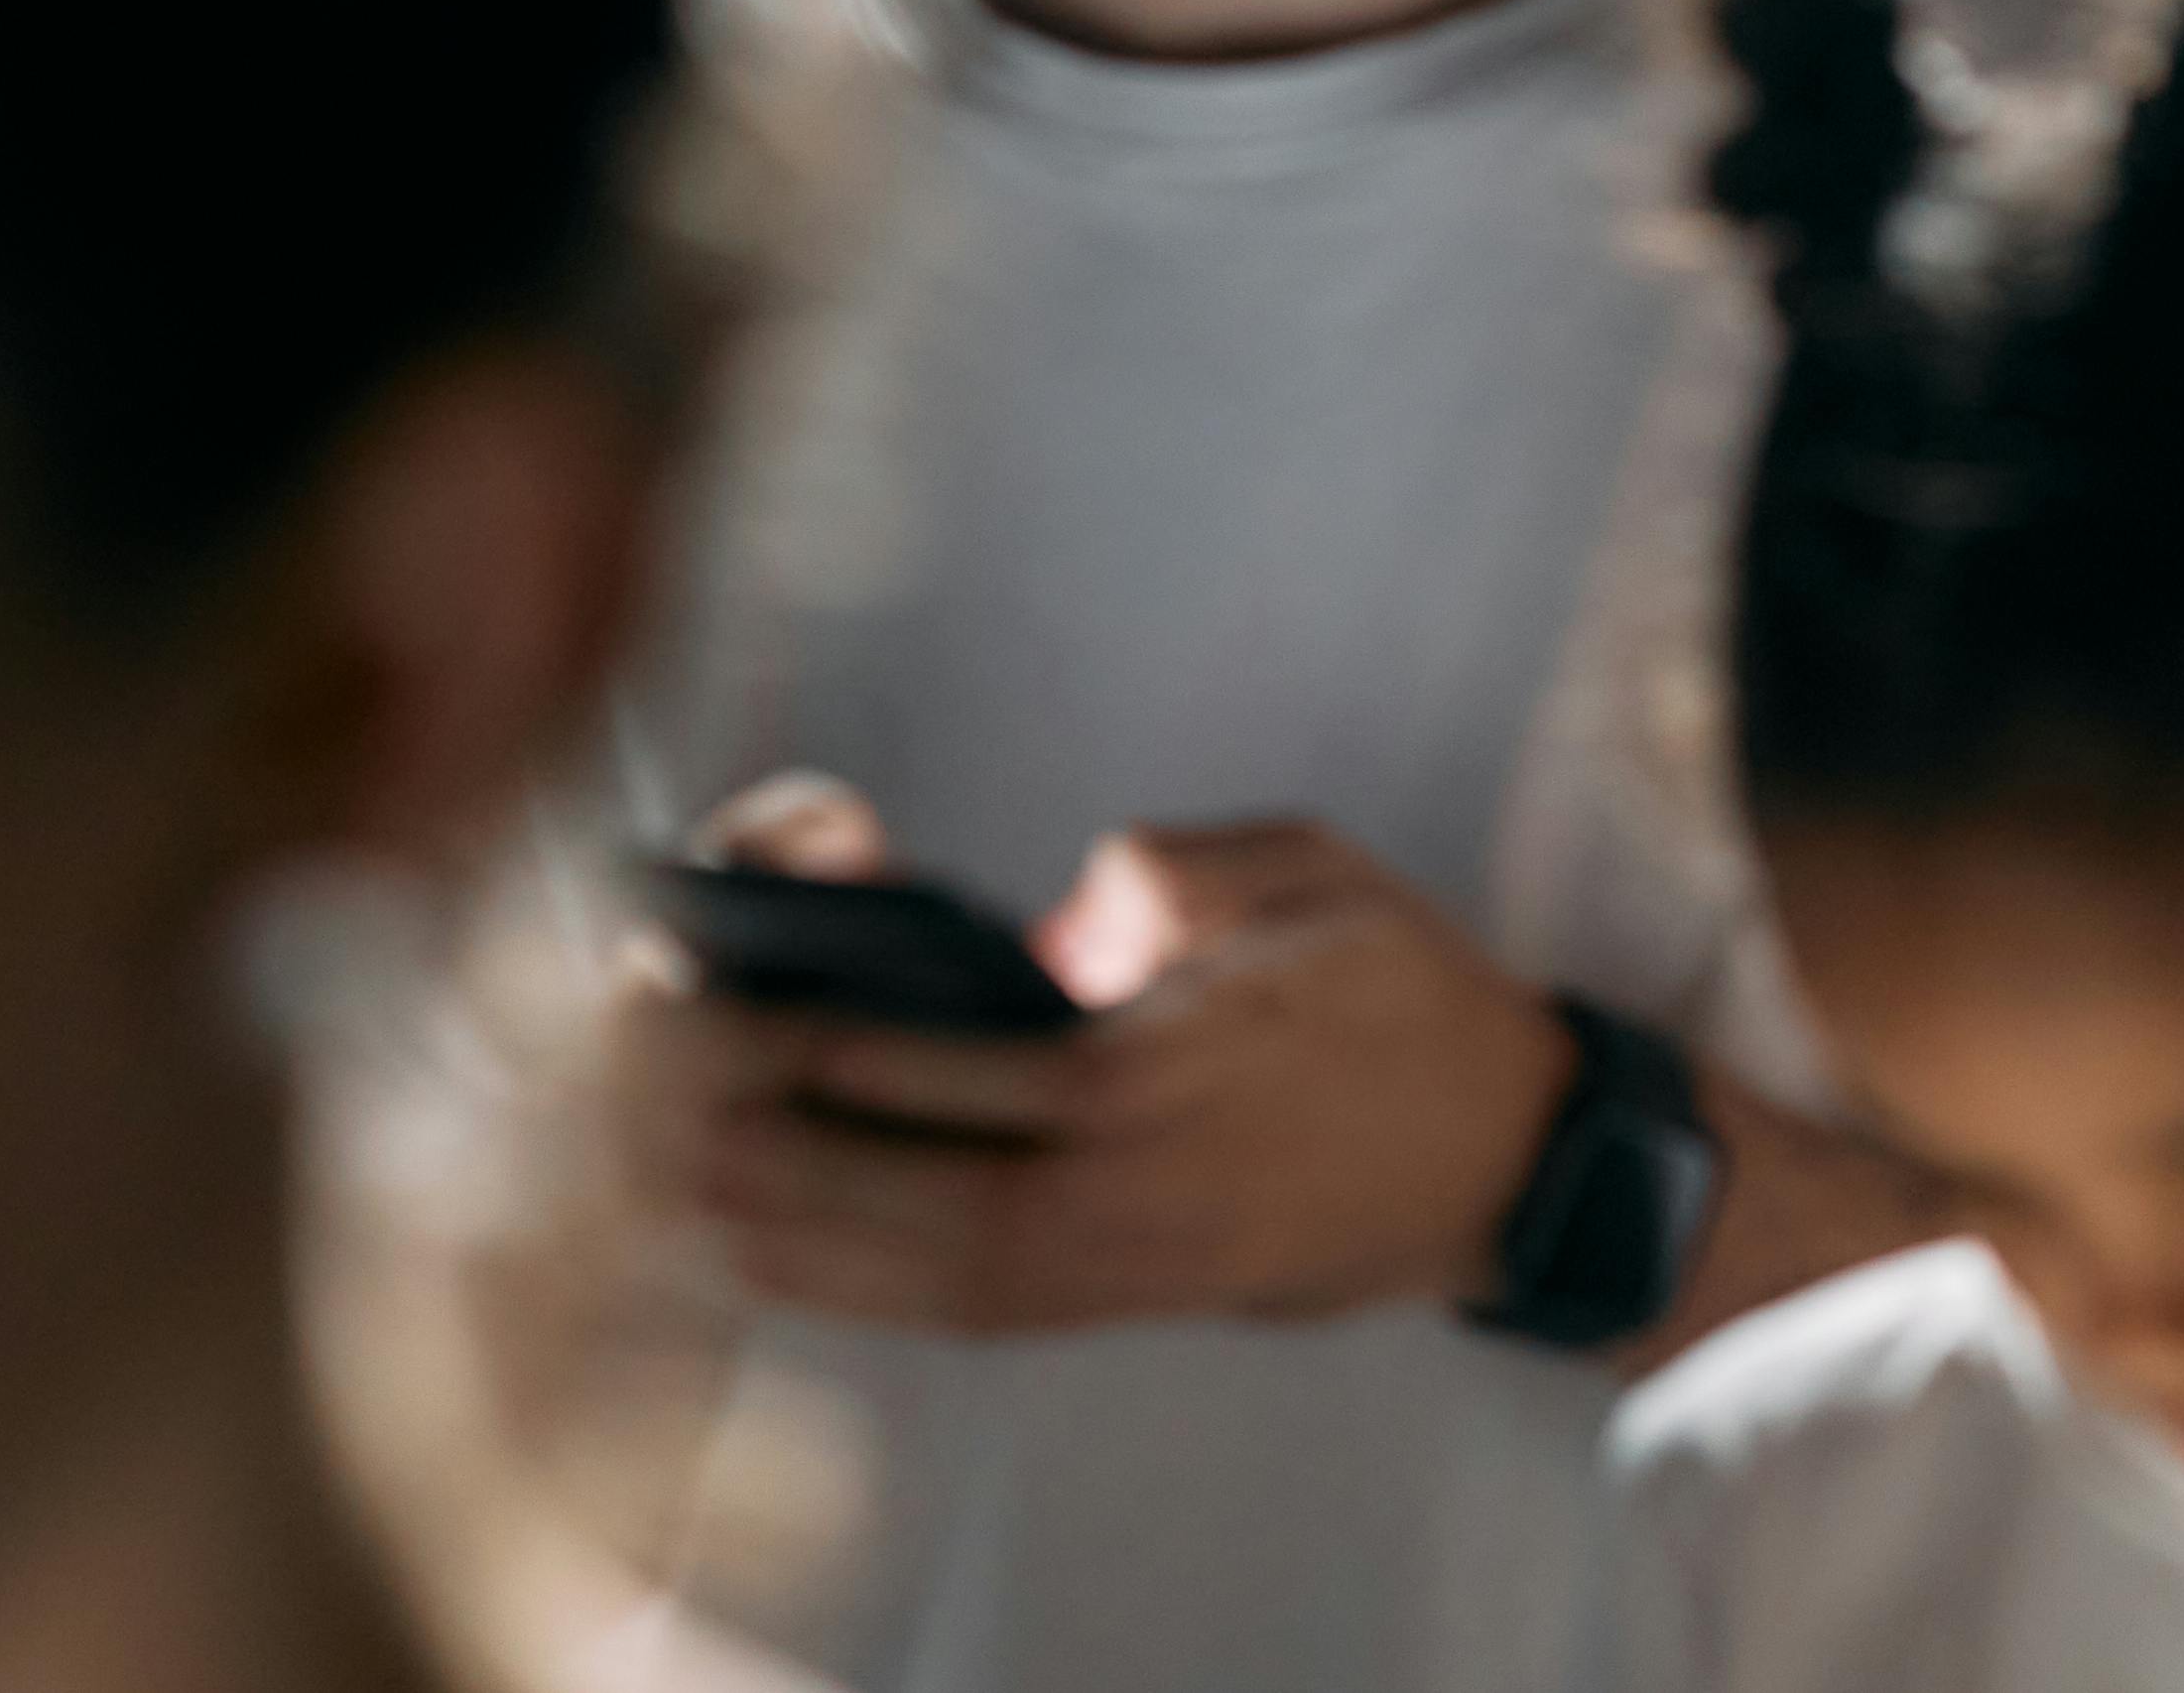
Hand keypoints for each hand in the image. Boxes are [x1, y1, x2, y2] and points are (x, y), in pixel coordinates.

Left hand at [622, 784, 1582, 1334]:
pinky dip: (872, 1293)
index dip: (872, 1061)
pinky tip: (793, 1259)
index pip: (998, 1076)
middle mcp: (1146, 1187)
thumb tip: (1068, 916)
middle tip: (676, 1115)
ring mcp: (1138, 1258)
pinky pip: (979, 1311)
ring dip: (809, 1245)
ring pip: (941, 1276)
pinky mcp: (1137, 1295)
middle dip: (797, 1162)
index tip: (765, 1026)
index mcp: (1187, 1071)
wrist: (1507, 1159)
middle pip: (936, 1198)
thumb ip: (1185, 873)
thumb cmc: (1409, 998)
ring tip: (689, 1198)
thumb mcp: (1323, 878)